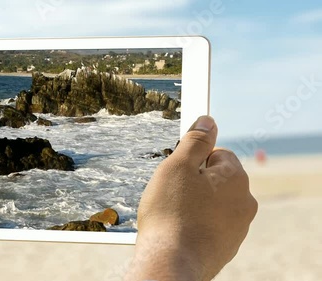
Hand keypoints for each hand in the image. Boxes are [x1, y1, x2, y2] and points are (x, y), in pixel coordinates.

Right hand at [125, 116, 257, 280]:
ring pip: (212, 204)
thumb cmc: (171, 213)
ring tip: (172, 214)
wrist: (170, 263)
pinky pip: (210, 225)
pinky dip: (196, 224)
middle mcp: (244, 202)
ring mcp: (237, 228)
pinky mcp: (226, 247)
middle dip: (194, 183)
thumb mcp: (178, 166)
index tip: (177, 172)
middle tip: (171, 194)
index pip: (217, 153)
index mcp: (235, 178)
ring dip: (194, 204)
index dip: (193, 160)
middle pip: (215, 180)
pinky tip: (179, 230)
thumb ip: (195, 141)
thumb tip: (208, 121)